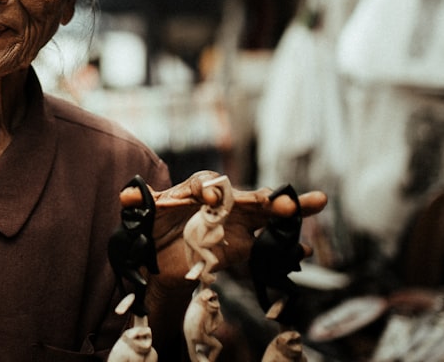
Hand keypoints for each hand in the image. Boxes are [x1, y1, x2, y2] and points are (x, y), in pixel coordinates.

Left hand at [120, 170, 326, 287]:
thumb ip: (139, 203)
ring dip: (291, 209)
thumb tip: (126, 195)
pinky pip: (267, 243)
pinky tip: (304, 248)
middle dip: (269, 199)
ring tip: (317, 202)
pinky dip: (286, 245)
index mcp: (198, 190)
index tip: (205, 197)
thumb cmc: (153, 228)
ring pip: (268, 213)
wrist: (160, 258)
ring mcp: (236, 223)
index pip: (208, 185)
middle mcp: (223, 203)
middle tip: (286, 202)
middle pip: (250, 196)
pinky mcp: (242, 246)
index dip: (209, 190)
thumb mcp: (144, 216)